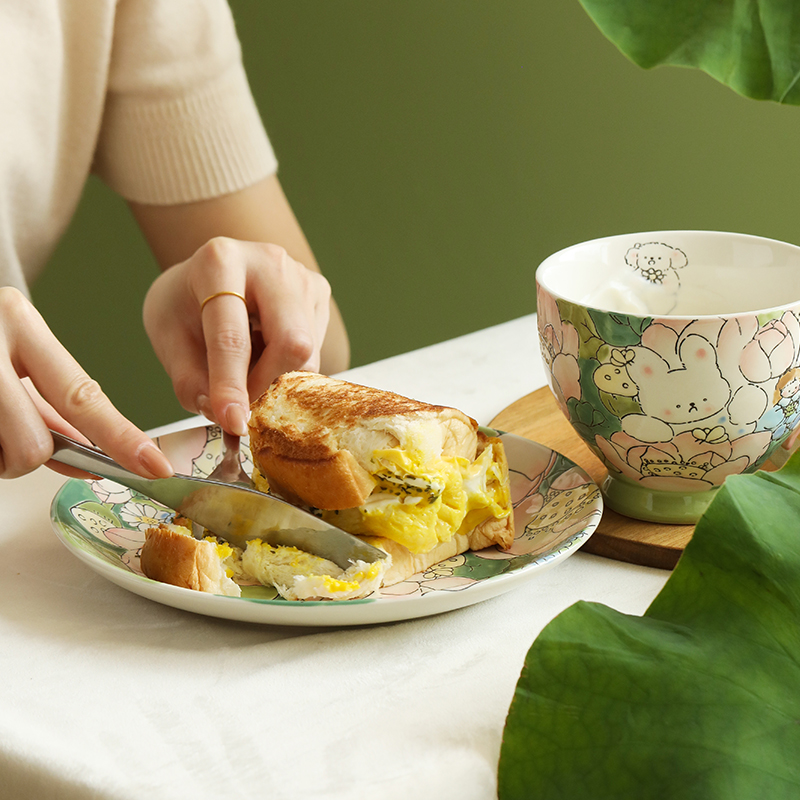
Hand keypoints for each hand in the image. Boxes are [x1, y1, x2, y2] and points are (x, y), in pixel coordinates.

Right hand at [0, 287, 173, 479]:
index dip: (121, 438)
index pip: (82, 396)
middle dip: (27, 455)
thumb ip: (50, 402)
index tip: (153, 466)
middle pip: (32, 445)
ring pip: (4, 457)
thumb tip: (92, 454)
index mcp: (17, 321)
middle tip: (8, 429)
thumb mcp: (13, 349)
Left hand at [142, 237, 331, 434]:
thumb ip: (189, 379)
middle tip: (244, 404)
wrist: (211, 275)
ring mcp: (302, 277)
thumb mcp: (167, 336)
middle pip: (292, 343)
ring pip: (308, 354)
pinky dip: (288, 368)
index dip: (231, 385)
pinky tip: (265, 354)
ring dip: (278, 380)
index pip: (232, 336)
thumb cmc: (186, 303)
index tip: (233, 423)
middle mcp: (270, 262)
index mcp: (220, 262)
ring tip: (248, 371)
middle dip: (270, 385)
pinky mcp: (319, 295)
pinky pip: (314, 351)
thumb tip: (222, 415)